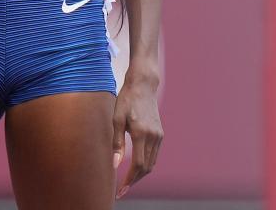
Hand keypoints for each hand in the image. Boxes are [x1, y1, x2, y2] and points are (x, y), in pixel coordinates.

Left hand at [111, 73, 162, 199]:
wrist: (143, 85)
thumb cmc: (126, 100)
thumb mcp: (117, 119)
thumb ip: (117, 143)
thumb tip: (115, 165)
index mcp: (141, 133)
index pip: (138, 165)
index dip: (129, 180)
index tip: (120, 190)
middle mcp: (153, 136)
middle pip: (146, 167)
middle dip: (134, 181)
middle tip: (122, 189)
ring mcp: (159, 135)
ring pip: (152, 162)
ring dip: (141, 174)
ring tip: (128, 181)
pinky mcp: (160, 133)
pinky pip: (154, 154)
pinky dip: (146, 164)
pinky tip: (136, 166)